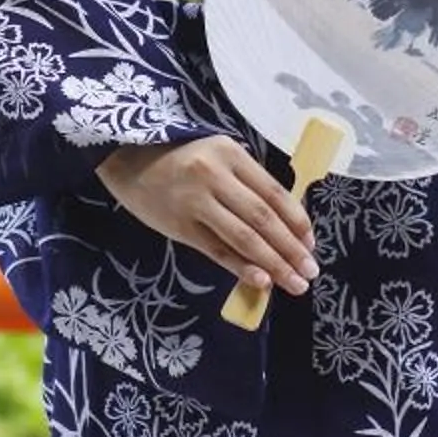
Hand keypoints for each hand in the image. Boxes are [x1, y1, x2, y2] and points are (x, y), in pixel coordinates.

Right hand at [99, 136, 320, 297]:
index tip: (311, 243)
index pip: (273, 192)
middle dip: (290, 248)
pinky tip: (260, 281)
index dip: (296, 221)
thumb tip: (284, 222)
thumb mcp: (216, 155)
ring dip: (273, 264)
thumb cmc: (179, 156)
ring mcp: (195, 202)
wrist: (126, 158)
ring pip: (243, 237)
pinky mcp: (178, 225)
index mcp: (230, 153)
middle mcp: (214, 176)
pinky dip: (240, 267)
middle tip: (309, 271)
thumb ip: (246, 182)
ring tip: (293, 283)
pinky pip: (216, 250)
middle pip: (263, 218)